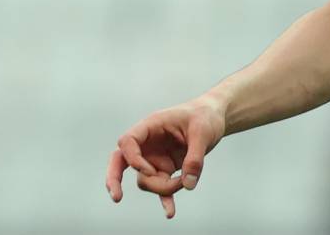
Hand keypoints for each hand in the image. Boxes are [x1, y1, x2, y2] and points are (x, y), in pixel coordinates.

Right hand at [106, 97, 225, 218]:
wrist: (215, 117)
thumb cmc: (205, 116)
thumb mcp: (203, 132)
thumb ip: (195, 158)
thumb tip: (188, 185)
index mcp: (151, 126)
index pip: (127, 142)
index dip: (133, 159)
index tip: (149, 170)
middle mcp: (148, 144)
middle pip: (120, 162)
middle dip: (114, 179)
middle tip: (117, 196)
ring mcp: (155, 158)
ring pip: (146, 180)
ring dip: (162, 187)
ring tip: (185, 182)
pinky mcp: (166, 169)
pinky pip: (161, 188)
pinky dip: (165, 200)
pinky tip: (170, 213)